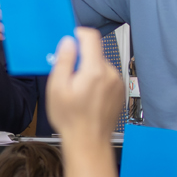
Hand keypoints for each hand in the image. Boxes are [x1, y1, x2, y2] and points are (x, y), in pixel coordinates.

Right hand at [44, 28, 124, 142]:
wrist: (88, 142)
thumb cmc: (72, 120)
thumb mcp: (57, 88)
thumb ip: (63, 61)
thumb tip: (68, 42)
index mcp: (94, 71)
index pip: (91, 37)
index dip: (77, 34)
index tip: (69, 40)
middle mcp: (110, 74)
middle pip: (94, 53)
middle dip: (80, 59)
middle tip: (67, 76)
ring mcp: (117, 83)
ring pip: (99, 65)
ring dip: (88, 71)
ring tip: (77, 91)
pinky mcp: (119, 91)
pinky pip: (106, 77)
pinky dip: (96, 81)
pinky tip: (87, 96)